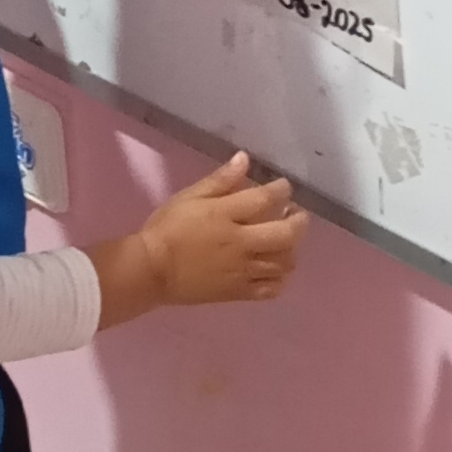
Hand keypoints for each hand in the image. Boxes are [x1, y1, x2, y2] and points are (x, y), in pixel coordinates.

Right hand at [98, 151, 306, 322]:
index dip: (282, 190)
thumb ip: (220, 180)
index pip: (266, 199)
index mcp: (226, 216)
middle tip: (295, 213)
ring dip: (292, 249)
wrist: (152, 270)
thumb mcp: (189, 196)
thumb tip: (245, 159)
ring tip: (286, 240)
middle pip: (286, 234)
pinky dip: (281, 278)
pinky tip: (277, 269)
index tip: (283, 186)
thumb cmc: (168, 228)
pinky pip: (271, 289)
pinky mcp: (238, 293)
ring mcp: (242, 271)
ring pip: (283, 263)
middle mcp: (240, 244)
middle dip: (299, 221)